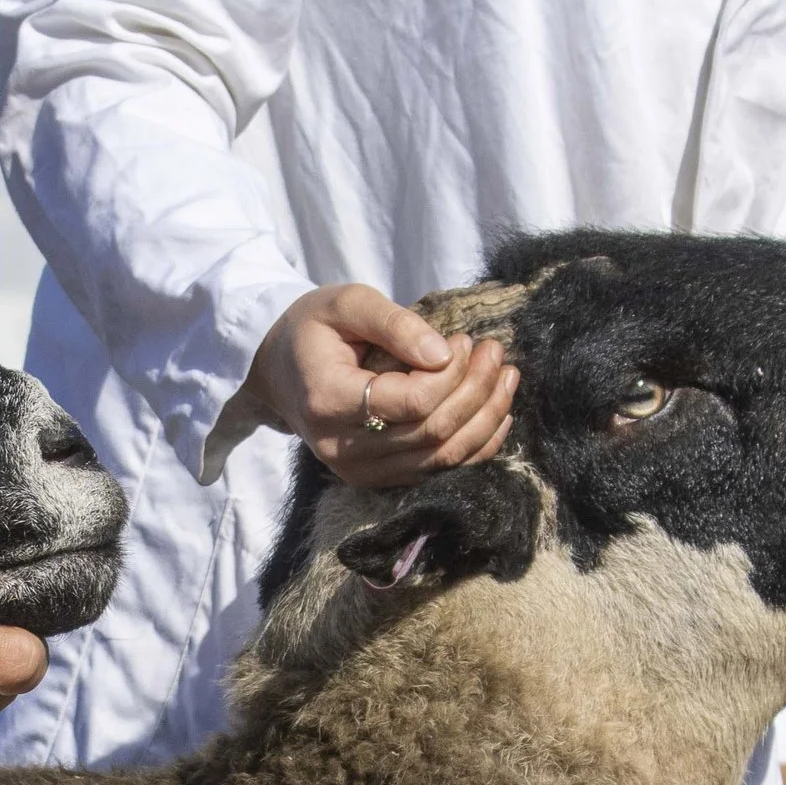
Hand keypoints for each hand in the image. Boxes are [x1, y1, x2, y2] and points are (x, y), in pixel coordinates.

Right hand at [239, 282, 516, 487]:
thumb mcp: (346, 303)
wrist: (279, 372)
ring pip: (443, 458)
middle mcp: (342, 448)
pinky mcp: (377, 480)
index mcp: (328, 400)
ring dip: (486, 418)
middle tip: (494, 351)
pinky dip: (477, 445)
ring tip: (506, 376)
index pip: (411, 401)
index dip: (451, 373)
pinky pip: (440, 471)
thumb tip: (444, 354)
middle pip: (432, 432)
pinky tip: (498, 412)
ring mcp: (360, 472)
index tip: (463, 339)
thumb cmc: (314, 330)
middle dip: (477, 390)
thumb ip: (394, 323)